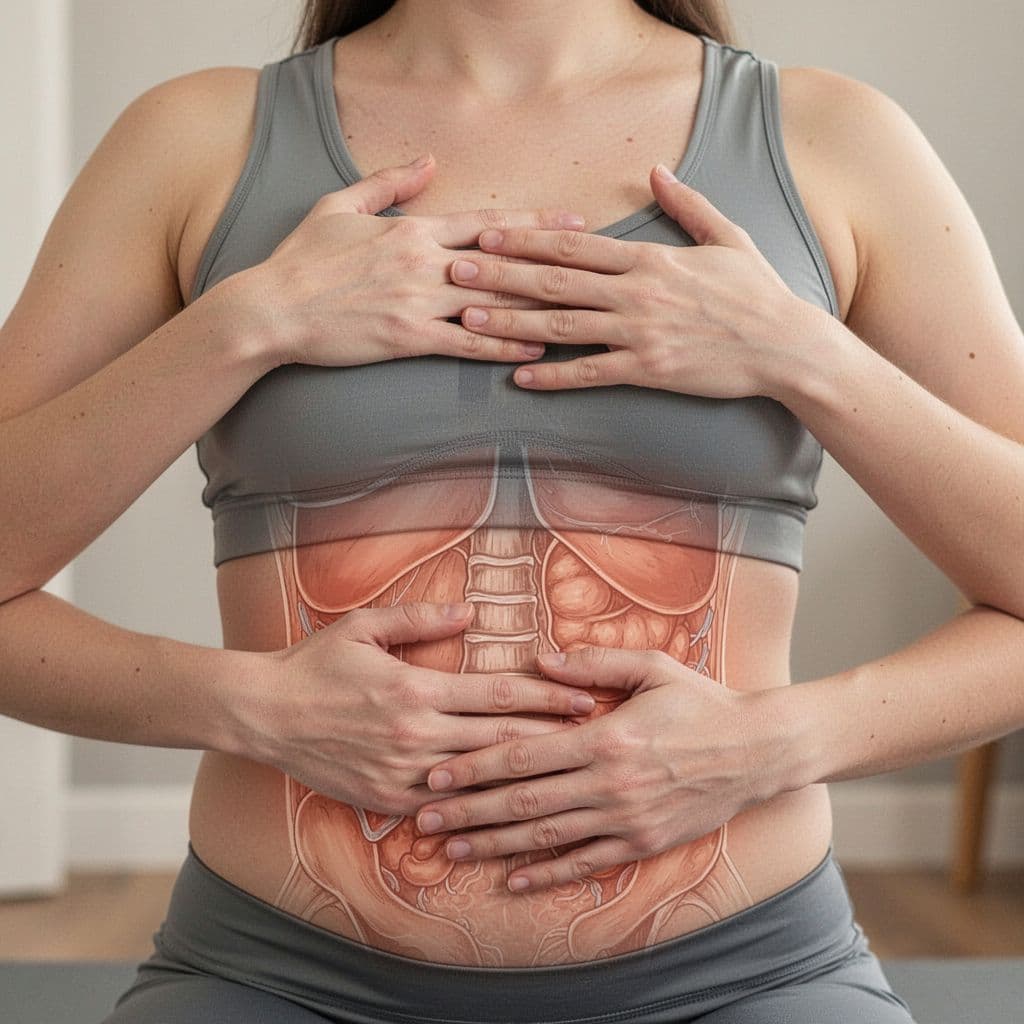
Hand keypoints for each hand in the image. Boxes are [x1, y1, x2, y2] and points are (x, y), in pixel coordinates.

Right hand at [228, 601, 594, 815]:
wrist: (263, 714)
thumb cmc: (316, 664)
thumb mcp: (364, 626)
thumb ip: (421, 617)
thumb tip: (470, 612)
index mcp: (416, 688)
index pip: (499, 694)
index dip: (547, 697)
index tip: (583, 697)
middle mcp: (415, 735)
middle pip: (501, 739)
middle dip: (553, 737)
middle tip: (595, 737)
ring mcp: (401, 773)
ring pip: (480, 779)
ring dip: (524, 775)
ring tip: (567, 774)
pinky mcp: (385, 800)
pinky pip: (444, 805)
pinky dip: (479, 804)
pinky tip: (509, 806)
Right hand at [238, 153, 588, 368]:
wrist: (271, 309)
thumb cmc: (302, 259)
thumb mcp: (340, 205)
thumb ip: (389, 184)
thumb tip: (428, 160)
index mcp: (412, 230)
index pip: (485, 224)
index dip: (533, 223)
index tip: (570, 223)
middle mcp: (423, 263)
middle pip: (502, 262)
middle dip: (552, 262)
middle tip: (595, 264)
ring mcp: (418, 301)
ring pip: (491, 302)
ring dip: (536, 308)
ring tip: (578, 310)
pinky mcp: (407, 338)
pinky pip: (465, 343)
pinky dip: (501, 346)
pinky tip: (532, 351)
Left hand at [414, 645, 789, 892]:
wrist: (758, 750)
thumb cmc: (701, 703)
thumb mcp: (652, 667)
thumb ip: (595, 661)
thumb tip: (540, 657)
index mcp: (605, 736)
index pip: (524, 754)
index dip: (475, 766)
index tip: (436, 774)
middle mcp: (610, 783)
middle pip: (523, 801)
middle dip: (468, 811)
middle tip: (424, 819)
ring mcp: (626, 819)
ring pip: (547, 837)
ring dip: (494, 846)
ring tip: (452, 850)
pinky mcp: (643, 843)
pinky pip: (586, 863)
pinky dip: (547, 874)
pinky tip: (513, 879)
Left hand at [448, 164, 820, 400]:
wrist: (785, 345)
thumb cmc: (757, 292)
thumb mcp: (727, 236)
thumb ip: (686, 204)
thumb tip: (656, 171)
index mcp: (649, 258)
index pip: (574, 246)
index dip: (525, 240)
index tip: (486, 235)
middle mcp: (637, 292)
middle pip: (555, 281)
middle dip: (501, 276)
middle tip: (457, 272)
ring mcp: (640, 333)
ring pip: (563, 327)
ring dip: (512, 324)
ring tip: (470, 321)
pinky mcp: (649, 370)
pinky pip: (591, 373)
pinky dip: (554, 376)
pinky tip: (520, 378)